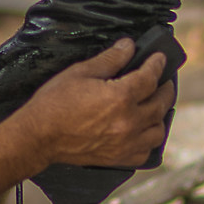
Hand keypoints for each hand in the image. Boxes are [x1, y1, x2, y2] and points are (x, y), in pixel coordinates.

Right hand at [18, 39, 174, 169]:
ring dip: (160, 115)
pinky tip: (144, 131)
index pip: (150, 77)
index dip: (157, 64)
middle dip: (165, 88)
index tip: (159, 58)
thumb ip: (110, 59)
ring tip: (155, 105)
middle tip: (163, 80)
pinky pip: (146, 151)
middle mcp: (129, 121)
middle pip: (160, 103)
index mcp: (121, 97)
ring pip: (158, 130)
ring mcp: (126, 143)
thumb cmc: (55, 102)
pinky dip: (149, 140)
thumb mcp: (81, 72)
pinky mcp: (118, 158)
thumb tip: (129, 46)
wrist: (39, 136)